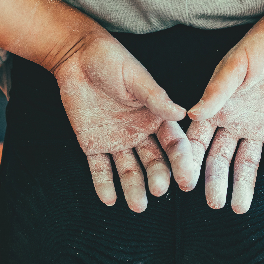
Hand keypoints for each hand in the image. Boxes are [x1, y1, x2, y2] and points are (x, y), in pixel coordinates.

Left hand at [53, 31, 195, 212]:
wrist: (76, 57)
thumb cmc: (111, 60)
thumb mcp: (136, 77)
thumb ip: (156, 98)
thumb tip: (182, 113)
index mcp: (156, 117)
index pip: (174, 143)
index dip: (181, 161)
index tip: (187, 179)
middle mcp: (140, 133)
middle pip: (154, 161)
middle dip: (158, 177)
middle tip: (159, 190)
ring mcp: (117, 140)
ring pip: (129, 169)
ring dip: (134, 187)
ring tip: (137, 205)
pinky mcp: (93, 144)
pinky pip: (100, 168)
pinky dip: (104, 184)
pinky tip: (109, 200)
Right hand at [186, 13, 263, 213]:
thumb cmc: (258, 47)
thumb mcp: (235, 67)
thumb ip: (217, 92)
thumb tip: (192, 114)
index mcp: (217, 110)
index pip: (199, 142)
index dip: (192, 162)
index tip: (186, 183)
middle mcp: (234, 124)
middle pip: (221, 159)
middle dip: (217, 181)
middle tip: (215, 203)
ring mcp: (258, 128)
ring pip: (247, 163)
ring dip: (244, 184)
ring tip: (240, 207)